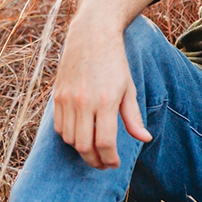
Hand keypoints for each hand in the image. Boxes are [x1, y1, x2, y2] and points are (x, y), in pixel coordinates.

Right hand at [52, 12, 151, 168]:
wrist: (91, 37)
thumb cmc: (115, 64)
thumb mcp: (129, 89)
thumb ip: (134, 117)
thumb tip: (145, 139)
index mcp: (106, 101)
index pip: (105, 142)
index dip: (110, 158)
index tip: (115, 164)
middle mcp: (83, 103)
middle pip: (84, 146)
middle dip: (94, 160)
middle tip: (104, 164)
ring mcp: (67, 100)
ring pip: (69, 139)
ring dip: (81, 150)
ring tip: (94, 151)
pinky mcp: (56, 96)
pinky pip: (59, 127)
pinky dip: (68, 137)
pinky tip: (81, 136)